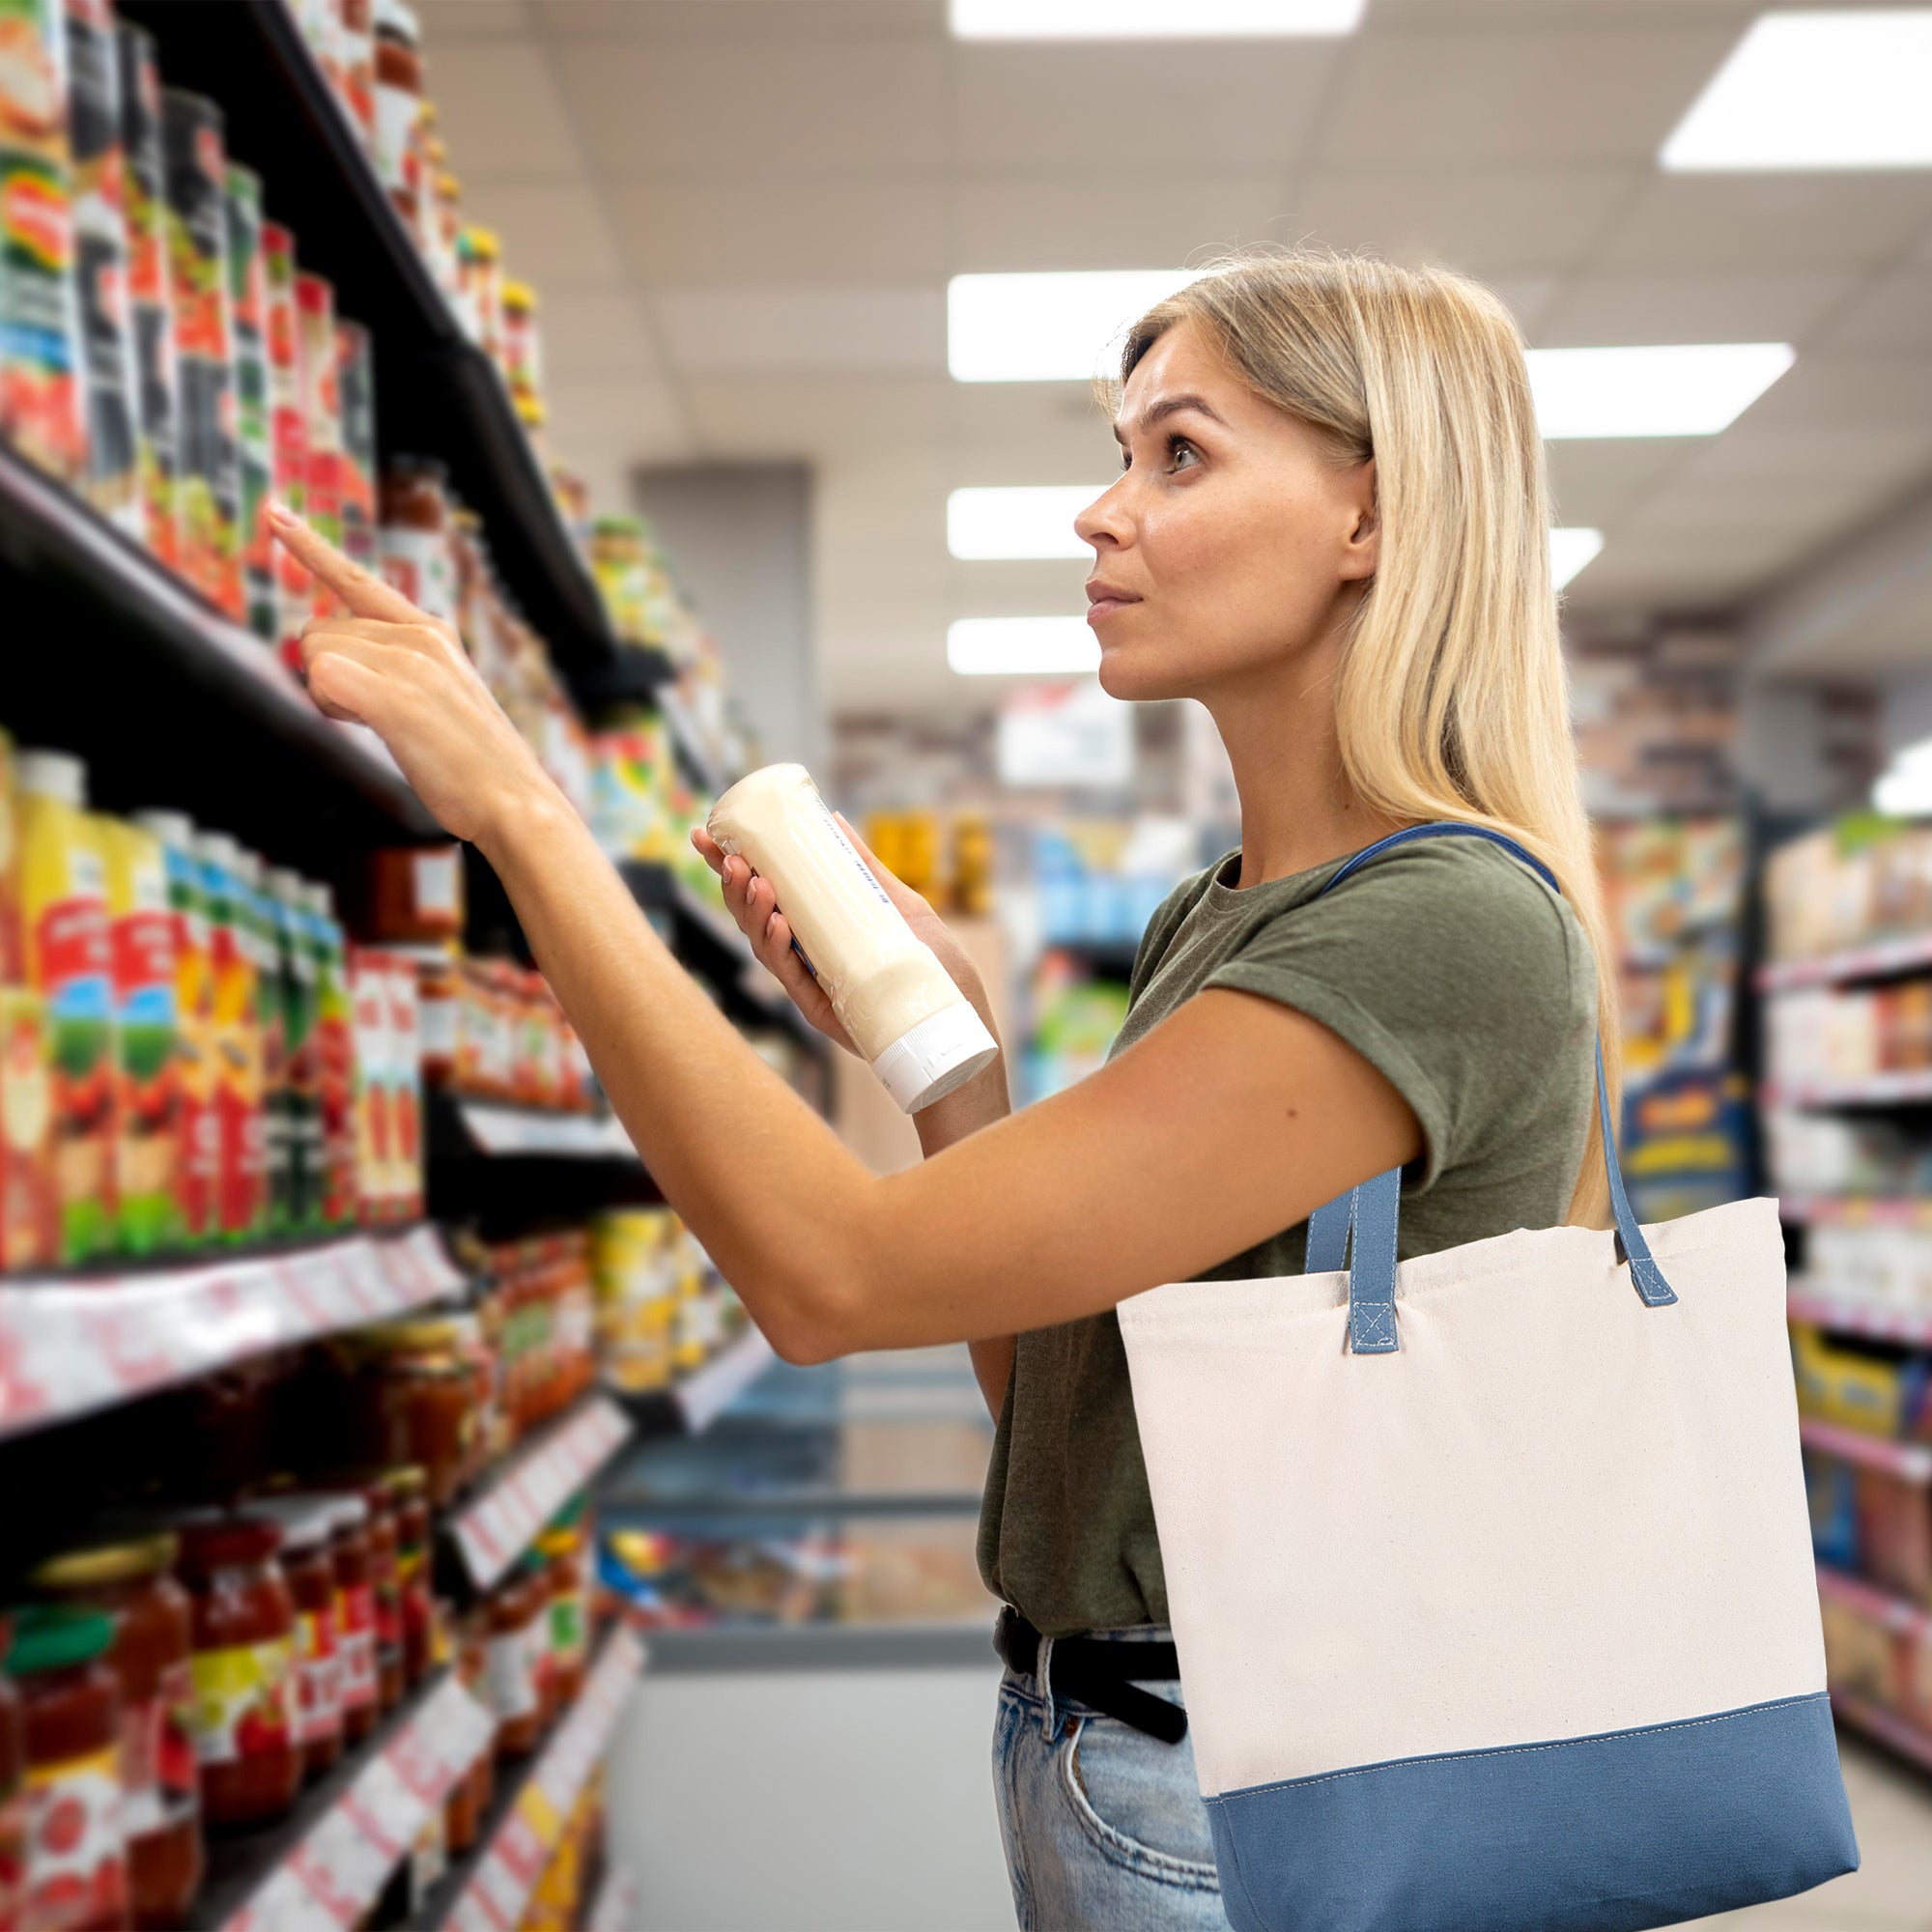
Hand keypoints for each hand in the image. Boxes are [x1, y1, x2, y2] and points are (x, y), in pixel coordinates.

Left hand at [269, 503, 557, 847]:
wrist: (516, 802)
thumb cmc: (473, 766)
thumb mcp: (437, 699)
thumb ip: (390, 671)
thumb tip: (327, 668)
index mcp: (433, 632)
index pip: (358, 580)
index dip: (311, 548)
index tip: (273, 511)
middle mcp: (421, 635)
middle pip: (319, 631)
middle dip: (327, 675)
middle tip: (377, 717)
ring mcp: (410, 661)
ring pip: (315, 653)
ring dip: (329, 697)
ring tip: (387, 727)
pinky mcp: (396, 694)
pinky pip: (322, 678)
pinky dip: (331, 705)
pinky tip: (371, 724)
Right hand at [689, 816, 996, 1057]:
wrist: (957, 1025)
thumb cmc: (934, 968)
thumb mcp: (903, 905)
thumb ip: (867, 869)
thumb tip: (834, 819)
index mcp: (816, 924)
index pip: (765, 889)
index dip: (732, 863)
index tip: (707, 835)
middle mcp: (806, 951)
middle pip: (754, 914)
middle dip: (734, 883)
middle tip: (729, 857)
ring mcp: (810, 980)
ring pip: (763, 943)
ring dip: (752, 910)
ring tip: (755, 881)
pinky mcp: (819, 1007)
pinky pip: (789, 975)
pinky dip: (778, 947)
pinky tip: (777, 921)